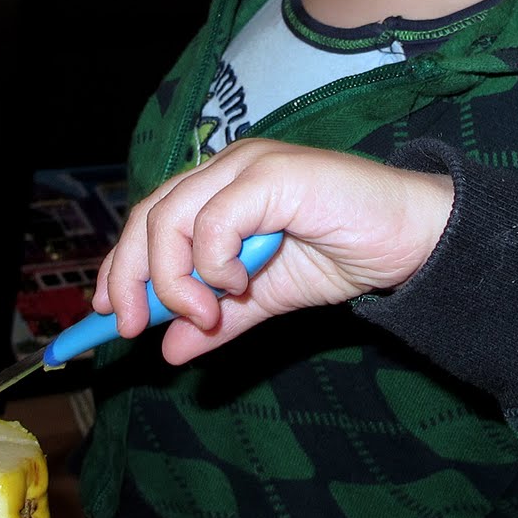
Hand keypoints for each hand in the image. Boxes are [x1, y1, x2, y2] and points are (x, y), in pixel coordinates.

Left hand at [92, 139, 452, 363]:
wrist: (410, 241)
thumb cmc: (345, 253)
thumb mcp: (266, 297)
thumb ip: (219, 319)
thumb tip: (169, 350)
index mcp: (220, 189)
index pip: (150, 219)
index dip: (120, 265)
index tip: (107, 314)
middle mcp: (228, 168)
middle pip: (149, 215)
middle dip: (130, 275)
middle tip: (134, 325)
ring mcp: (250, 166)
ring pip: (173, 216)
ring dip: (176, 277)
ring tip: (204, 313)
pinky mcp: (275, 174)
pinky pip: (216, 220)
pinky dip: (214, 261)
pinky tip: (240, 284)